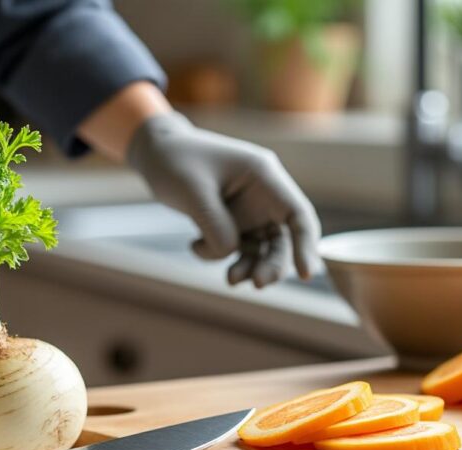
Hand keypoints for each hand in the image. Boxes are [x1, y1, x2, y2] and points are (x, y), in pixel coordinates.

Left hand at [127, 112, 321, 287]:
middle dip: (273, 264)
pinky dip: (218, 256)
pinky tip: (195, 245)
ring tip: (230, 279)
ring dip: (248, 267)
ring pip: (262, 250)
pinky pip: (236, 250)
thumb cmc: (175, 161)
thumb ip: (216, 226)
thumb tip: (231, 253)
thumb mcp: (192, 193)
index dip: (306, 244)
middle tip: (255, 284)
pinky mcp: (232, 223)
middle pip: (283, 239)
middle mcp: (263, 195)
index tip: (306, 274)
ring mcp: (248, 211)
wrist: (155, 154)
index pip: (298, 213)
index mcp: (263, 176)